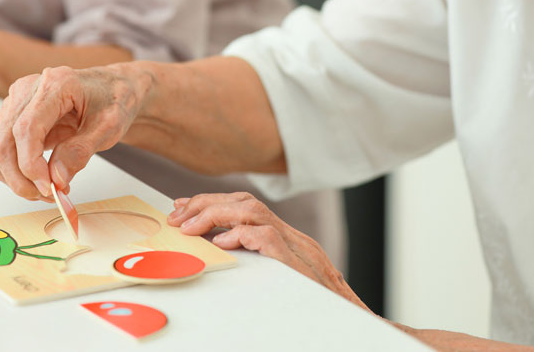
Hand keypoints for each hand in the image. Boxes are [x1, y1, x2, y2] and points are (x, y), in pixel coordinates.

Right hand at [0, 64, 149, 201]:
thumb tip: (56, 179)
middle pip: (4, 143)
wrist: (114, 88)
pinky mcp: (15, 116)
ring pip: (0, 150)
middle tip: (49, 196)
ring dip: (18, 178)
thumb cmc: (114, 99)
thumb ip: (81, 151)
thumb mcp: (109, 127)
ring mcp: (18, 102)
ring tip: (49, 188)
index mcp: (55, 84)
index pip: (26, 128)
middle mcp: (28, 90)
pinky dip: (18, 171)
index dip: (31, 164)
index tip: (48, 188)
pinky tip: (42, 177)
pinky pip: (5, 150)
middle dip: (22, 178)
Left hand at [168, 192, 370, 310]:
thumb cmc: (320, 316)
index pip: (246, 206)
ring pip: (253, 211)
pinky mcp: (301, 266)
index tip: (183, 209)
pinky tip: (222, 243)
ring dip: (215, 214)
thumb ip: (261, 264)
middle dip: (206, 204)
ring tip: (190, 227)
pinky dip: (241, 235)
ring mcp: (301, 250)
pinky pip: (267, 238)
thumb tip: (220, 253)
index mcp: (290, 241)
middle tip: (177, 216)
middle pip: (245, 202)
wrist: (356, 331)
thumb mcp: (286, 284)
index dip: (213, 204)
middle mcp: (296, 239)